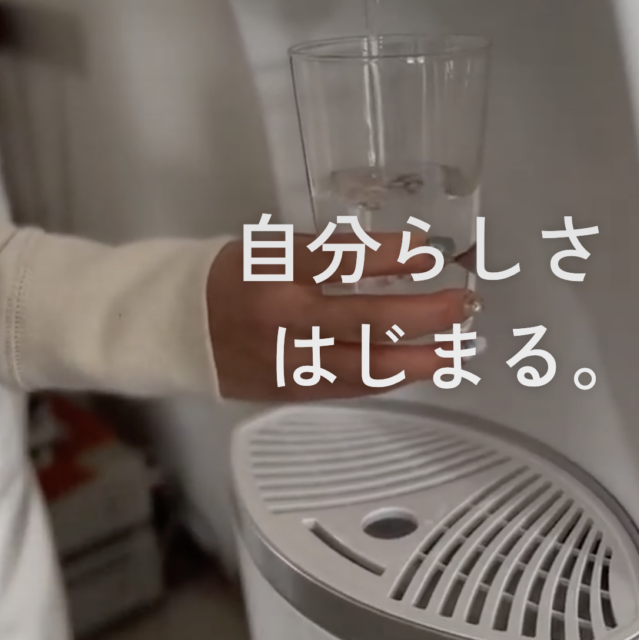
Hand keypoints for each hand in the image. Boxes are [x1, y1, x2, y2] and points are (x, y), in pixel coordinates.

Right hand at [206, 231, 480, 401]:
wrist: (173, 329)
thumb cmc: (226, 277)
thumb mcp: (268, 249)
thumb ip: (326, 256)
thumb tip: (392, 260)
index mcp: (275, 274)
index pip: (340, 261)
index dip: (389, 256)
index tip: (430, 252)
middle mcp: (286, 321)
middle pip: (367, 321)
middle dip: (424, 315)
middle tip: (465, 305)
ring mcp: (291, 361)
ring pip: (366, 365)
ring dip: (419, 357)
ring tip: (457, 348)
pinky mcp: (292, 389)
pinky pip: (351, 385)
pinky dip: (388, 376)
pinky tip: (418, 368)